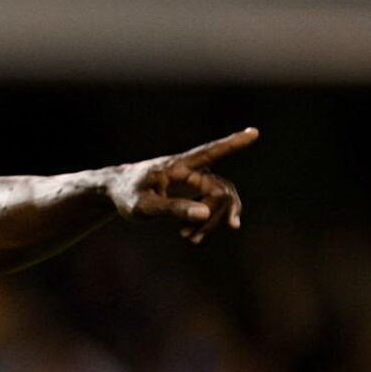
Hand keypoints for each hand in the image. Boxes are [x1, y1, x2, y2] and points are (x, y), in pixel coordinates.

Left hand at [111, 127, 257, 243]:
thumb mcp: (144, 206)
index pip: (209, 152)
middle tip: (189, 237)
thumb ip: (173, 208)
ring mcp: (195, 180)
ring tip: (190, 239)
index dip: (233, 144)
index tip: (254, 132)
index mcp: (178, 166)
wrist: (116, 192)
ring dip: (210, 222)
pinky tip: (192, 237)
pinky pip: (212, 206)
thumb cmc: (127, 194)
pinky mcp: (194, 191)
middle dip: (213, 215)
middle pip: (220, 190)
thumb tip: (205, 213)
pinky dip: (205, 223)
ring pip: (220, 199)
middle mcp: (191, 170)